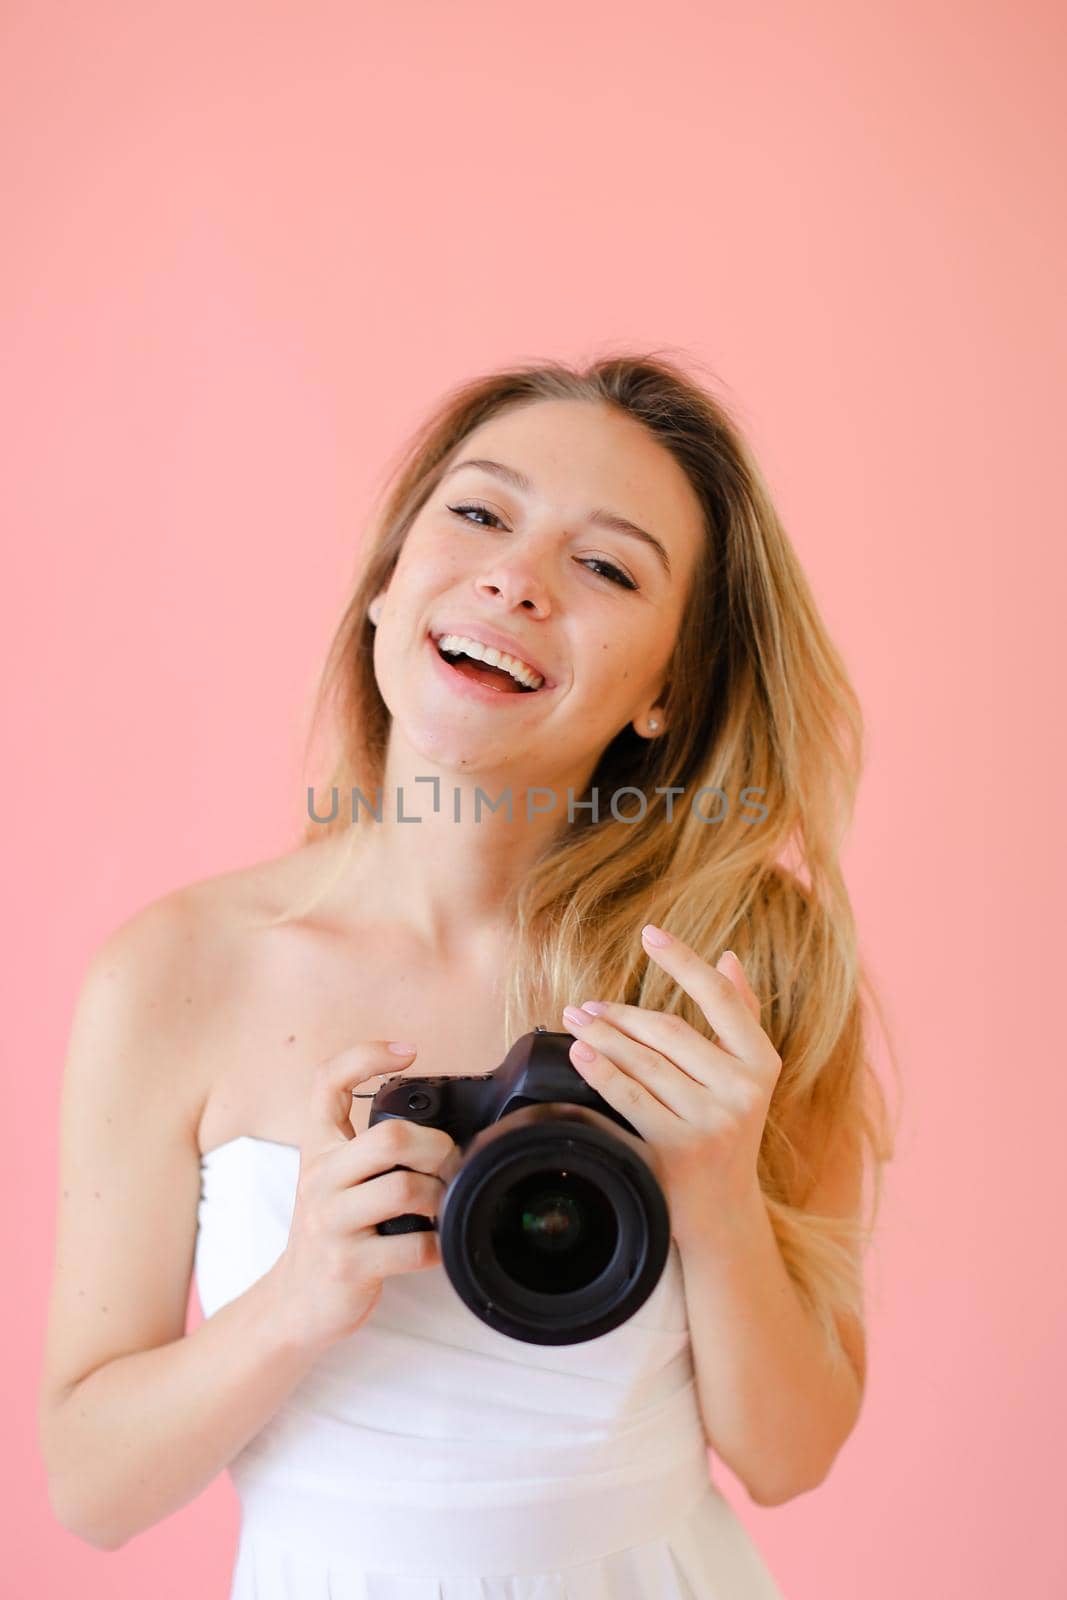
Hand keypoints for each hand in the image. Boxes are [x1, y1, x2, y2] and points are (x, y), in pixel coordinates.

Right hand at [266, 1041, 456, 1355]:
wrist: (296, 1302)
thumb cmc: (333, 1231)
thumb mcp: (336, 1178)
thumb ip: (368, 1146)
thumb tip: (438, 1125)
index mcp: (318, 1148)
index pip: (326, 1083)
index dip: (364, 1056)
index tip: (408, 1052)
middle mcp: (319, 1178)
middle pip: (388, 1138)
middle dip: (436, 1147)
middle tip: (450, 1162)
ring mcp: (331, 1223)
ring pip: (404, 1189)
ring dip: (440, 1197)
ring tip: (442, 1206)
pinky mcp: (348, 1265)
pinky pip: (412, 1247)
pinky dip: (438, 1244)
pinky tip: (437, 1244)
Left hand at [560, 925, 781, 1250]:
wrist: (722, 1212)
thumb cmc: (728, 1130)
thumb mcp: (747, 1076)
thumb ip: (740, 1016)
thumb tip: (729, 957)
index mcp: (762, 1063)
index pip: (720, 999)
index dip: (683, 961)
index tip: (650, 933)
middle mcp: (744, 1090)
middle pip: (669, 1032)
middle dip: (620, 1014)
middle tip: (585, 1005)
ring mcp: (714, 1121)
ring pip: (645, 1062)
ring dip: (602, 1036)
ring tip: (575, 1021)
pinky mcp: (681, 1149)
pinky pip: (630, 1098)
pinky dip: (601, 1071)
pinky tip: (581, 1053)